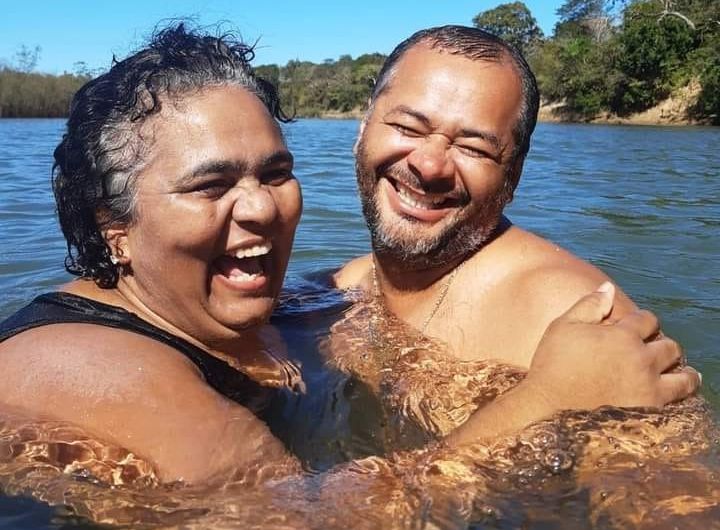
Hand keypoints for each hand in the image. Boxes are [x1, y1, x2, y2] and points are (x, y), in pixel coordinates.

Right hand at [524, 282, 700, 411]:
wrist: (548, 407)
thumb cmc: (552, 365)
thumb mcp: (563, 327)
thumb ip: (589, 305)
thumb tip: (608, 288)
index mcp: (622, 335)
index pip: (648, 320)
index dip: (643, 321)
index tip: (639, 327)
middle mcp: (641, 359)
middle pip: (670, 347)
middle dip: (663, 345)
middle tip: (656, 350)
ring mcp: (648, 387)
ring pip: (684, 377)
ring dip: (683, 371)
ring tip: (682, 373)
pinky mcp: (649, 411)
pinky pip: (678, 401)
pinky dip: (680, 394)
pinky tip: (674, 392)